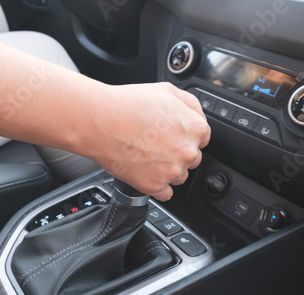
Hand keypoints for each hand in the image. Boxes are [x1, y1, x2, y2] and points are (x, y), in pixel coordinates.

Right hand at [88, 82, 210, 200]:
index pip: (203, 139)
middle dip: (177, 152)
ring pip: (179, 176)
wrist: (100, 122)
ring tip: (146, 154)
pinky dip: (157, 185)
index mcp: (195, 129)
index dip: (185, 135)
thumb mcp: (167, 90)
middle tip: (156, 143)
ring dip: (167, 170)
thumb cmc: (129, 104)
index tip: (172, 134)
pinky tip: (145, 170)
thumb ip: (191, 104)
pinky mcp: (154, 186)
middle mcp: (188, 152)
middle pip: (192, 159)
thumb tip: (199, 117)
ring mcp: (171, 172)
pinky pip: (165, 194)